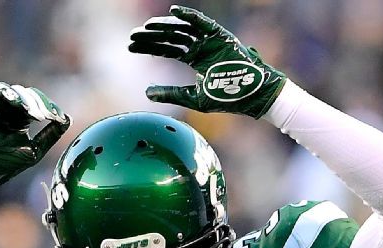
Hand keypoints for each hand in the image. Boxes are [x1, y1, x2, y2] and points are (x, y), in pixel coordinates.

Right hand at [0, 83, 69, 191]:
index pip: (40, 106)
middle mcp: (10, 110)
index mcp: (22, 119)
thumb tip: (68, 119)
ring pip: (16, 92)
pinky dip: (9, 93)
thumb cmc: (5, 163)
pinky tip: (19, 103)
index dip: (51, 109)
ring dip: (27, 100)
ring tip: (35, 113)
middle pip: (30, 96)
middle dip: (41, 104)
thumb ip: (50, 135)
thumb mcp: (34, 150)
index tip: (59, 116)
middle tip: (47, 115)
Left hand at [129, 5, 286, 117]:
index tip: (130, 46)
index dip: (148, 47)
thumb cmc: (227, 98)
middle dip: (151, 36)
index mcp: (195, 59)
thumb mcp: (194, 98)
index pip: (167, 49)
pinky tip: (174, 13)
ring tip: (146, 27)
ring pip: (182, 29)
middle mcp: (200, 47)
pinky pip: (203, 23)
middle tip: (132, 36)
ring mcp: (210, 40)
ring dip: (164, 26)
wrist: (252, 96)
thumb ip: (172, 93)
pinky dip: (190, 16)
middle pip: (170, 37)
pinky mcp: (220, 36)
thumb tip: (147, 93)